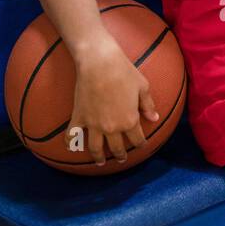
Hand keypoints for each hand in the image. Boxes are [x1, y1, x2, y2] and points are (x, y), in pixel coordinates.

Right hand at [67, 38, 159, 165]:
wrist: (100, 63)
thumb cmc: (124, 72)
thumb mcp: (143, 87)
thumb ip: (148, 105)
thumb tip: (154, 118)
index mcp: (130, 120)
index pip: (137, 139)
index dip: (141, 144)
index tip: (142, 146)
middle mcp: (112, 127)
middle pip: (117, 148)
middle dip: (120, 155)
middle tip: (121, 159)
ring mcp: (94, 124)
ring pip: (95, 148)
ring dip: (98, 157)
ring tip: (100, 162)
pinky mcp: (79, 117)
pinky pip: (72, 135)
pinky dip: (70, 143)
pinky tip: (71, 148)